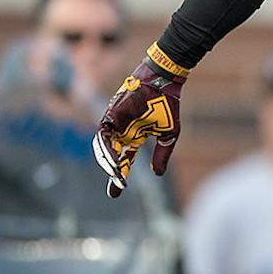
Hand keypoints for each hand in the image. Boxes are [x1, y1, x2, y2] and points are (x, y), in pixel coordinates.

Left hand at [93, 48, 186, 197]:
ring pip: (104, 146)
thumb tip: (157, 174)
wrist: (162, 81)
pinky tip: (113, 159)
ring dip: (108, 161)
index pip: (125, 159)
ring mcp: (116, 123)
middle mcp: (123, 131)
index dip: (121, 174)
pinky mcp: (111, 115)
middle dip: (113, 172)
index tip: (117, 192)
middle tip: (117, 189)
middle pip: (113, 156)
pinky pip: (103, 134)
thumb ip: (162, 154)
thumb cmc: (167, 104)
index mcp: (136, 136)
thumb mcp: (169, 135)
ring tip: (116, 175)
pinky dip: (107, 147)